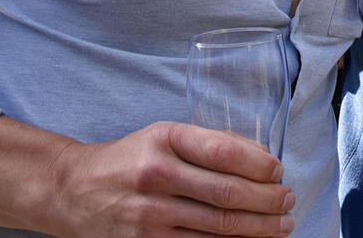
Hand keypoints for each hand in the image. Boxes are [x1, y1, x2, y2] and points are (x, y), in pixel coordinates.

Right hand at [0, 117, 292, 237]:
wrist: (73, 190)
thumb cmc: (130, 158)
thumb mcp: (164, 135)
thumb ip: (209, 143)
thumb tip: (262, 159)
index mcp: (165, 138)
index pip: (224, 152)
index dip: (260, 164)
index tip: (278, 171)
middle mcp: (156, 175)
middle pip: (227, 194)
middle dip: (268, 201)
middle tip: (289, 201)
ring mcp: (149, 214)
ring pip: (218, 227)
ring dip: (259, 229)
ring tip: (282, 225)